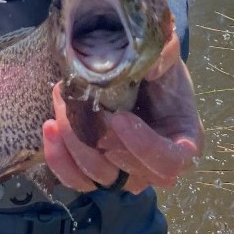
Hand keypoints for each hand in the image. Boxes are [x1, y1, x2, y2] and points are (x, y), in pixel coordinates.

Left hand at [42, 34, 203, 194]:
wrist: (136, 77)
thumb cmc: (158, 71)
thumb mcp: (168, 56)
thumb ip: (166, 53)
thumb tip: (151, 67)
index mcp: (184, 143)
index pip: (170, 161)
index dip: (144, 146)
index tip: (119, 118)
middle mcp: (155, 167)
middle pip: (129, 173)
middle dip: (97, 140)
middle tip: (76, 103)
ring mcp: (126, 173)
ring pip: (98, 177)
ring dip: (74, 145)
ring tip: (60, 108)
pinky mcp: (98, 172)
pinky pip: (76, 179)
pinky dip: (60, 159)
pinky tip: (50, 129)